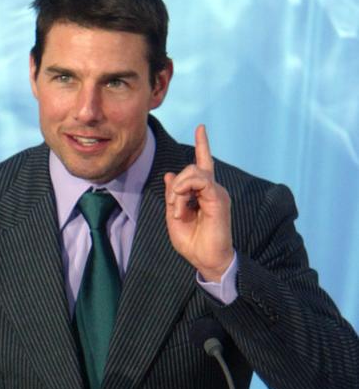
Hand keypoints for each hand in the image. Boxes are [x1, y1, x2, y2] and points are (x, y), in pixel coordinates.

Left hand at [163, 124, 233, 281]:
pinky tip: (181, 208)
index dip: (202, 145)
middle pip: (191, 168)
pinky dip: (185, 192)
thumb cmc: (193, 243)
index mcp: (203, 193)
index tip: (201, 127)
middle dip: (176, 185)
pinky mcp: (218, 199)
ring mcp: (217, 193)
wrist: (207, 260)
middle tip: (174, 209)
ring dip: (179, 190)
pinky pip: (201, 181)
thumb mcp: (175, 217)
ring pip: (194, 172)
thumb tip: (169, 175)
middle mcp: (212, 190)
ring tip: (178, 211)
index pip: (203, 164)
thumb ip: (173, 196)